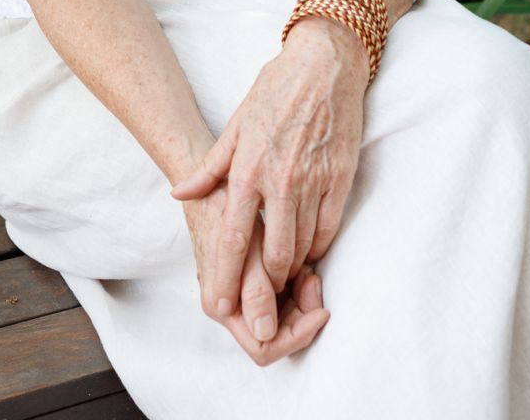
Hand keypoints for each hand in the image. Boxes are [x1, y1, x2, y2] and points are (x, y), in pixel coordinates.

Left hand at [170, 16, 369, 327]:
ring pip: (303, 247)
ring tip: (282, 272)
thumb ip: (209, 167)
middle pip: (273, 254)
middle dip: (265, 282)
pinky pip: (329, 230)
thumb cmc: (275, 90)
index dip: (225, 275)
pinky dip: (317, 246)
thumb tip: (179, 192)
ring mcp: (314, 181)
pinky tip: (308, 248)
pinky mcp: (341, 179)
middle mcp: (280, 180)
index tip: (219, 304)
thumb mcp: (235, 124)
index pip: (232, 236)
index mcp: (248, 168)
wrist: (323, 64)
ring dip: (291, 266)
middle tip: (259, 292)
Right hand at [181, 184, 329, 363]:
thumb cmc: (224, 209)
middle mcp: (228, 307)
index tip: (321, 310)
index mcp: (221, 306)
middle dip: (301, 314)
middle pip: (274, 334)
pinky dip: (293, 287)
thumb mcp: (243, 247)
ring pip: (278, 317)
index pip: (265, 346)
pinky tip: (303, 264)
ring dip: (299, 299)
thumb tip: (265, 332)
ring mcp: (237, 295)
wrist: (208, 183)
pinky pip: (276, 298)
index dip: (296, 334)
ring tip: (310, 268)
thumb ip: (253, 290)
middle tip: (315, 279)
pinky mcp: (247, 281)